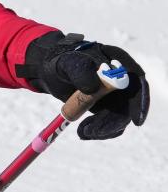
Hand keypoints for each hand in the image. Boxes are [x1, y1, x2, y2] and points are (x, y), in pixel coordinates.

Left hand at [19, 32, 148, 139]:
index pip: (136, 79)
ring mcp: (116, 93)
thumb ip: (79, 70)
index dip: (140, 100)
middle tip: (93, 132)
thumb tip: (94, 87)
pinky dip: (99, 131)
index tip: (136, 120)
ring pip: (120, 116)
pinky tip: (83, 132)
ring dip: (104, 128)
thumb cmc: (60, 62)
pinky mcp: (109, 106)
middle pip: (130, 102)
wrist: (50, 72)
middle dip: (115, 121)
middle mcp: (122, 77)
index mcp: (116, 59)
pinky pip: (111, 123)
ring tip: (82, 132)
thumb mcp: (65, 63)